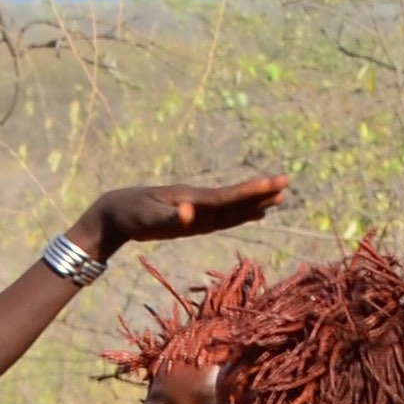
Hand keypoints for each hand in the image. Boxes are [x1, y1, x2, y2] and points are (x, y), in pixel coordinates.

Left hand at [78, 176, 289, 257]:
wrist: (116, 211)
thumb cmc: (130, 215)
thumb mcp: (147, 218)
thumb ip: (169, 218)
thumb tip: (190, 214)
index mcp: (192, 199)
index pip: (228, 196)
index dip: (252, 191)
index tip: (275, 183)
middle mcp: (198, 202)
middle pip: (235, 199)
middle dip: (260, 193)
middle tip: (286, 185)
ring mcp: (196, 211)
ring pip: (231, 208)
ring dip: (254, 204)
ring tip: (278, 199)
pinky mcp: (191, 221)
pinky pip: (220, 218)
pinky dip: (238, 216)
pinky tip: (251, 214)